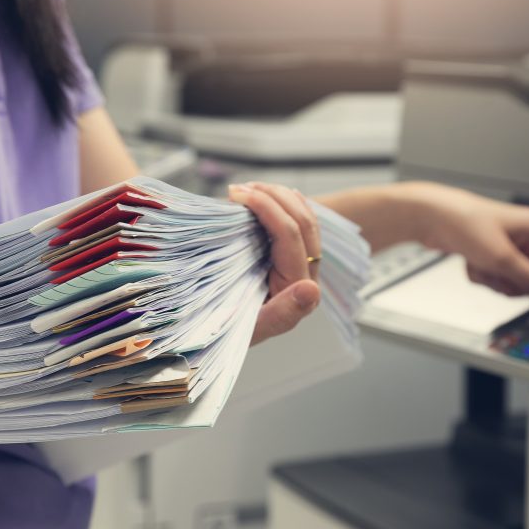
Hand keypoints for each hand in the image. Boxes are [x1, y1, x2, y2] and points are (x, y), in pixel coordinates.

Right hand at [228, 182, 321, 345]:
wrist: (218, 339)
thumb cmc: (228, 335)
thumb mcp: (248, 330)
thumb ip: (281, 315)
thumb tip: (310, 290)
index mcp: (300, 291)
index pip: (291, 236)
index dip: (267, 208)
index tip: (237, 194)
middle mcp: (308, 277)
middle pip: (302, 221)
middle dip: (271, 195)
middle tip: (237, 188)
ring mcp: (302, 266)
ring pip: (303, 217)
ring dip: (277, 196)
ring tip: (246, 189)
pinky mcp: (292, 260)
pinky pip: (296, 223)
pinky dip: (281, 204)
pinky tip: (263, 194)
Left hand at [417, 183, 528, 301]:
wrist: (429, 216)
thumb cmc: (463, 222)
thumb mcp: (499, 256)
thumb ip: (526, 278)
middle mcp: (526, 237)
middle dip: (515, 281)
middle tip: (494, 267)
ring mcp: (509, 248)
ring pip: (515, 283)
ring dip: (495, 280)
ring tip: (477, 261)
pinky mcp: (492, 256)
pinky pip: (495, 280)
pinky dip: (481, 276)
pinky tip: (468, 261)